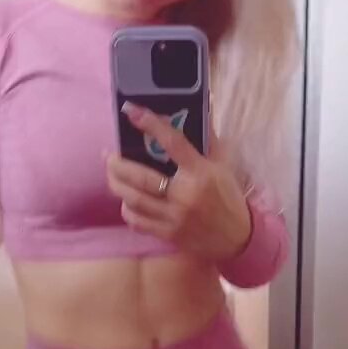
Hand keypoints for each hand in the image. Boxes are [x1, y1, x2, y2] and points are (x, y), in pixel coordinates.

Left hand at [106, 102, 251, 260]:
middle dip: (119, 164)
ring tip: (112, 175)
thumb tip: (201, 110)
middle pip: (141, 177)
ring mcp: (174, 217)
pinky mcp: (168, 234)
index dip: (150, 124)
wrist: (238, 238)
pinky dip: (127, 210)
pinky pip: (138, 221)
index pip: (172, 142)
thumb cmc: (228, 197)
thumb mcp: (224, 166)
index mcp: (200, 172)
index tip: (131, 111)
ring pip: (134, 200)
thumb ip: (209, 140)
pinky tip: (126, 201)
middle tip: (109, 155)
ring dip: (117, 185)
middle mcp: (185, 194)